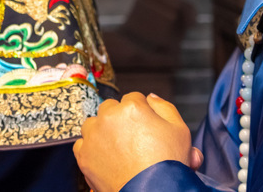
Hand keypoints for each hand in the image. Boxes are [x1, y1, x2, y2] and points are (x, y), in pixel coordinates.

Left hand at [73, 92, 193, 191]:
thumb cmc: (167, 166)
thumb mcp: (179, 130)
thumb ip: (165, 107)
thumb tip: (150, 97)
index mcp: (131, 107)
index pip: (134, 98)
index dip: (142, 112)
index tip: (145, 125)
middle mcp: (108, 117)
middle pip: (111, 108)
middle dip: (120, 119)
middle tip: (133, 137)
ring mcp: (93, 135)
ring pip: (94, 123)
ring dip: (103, 131)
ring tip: (119, 148)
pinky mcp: (84, 154)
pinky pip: (82, 144)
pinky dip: (91, 149)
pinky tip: (106, 157)